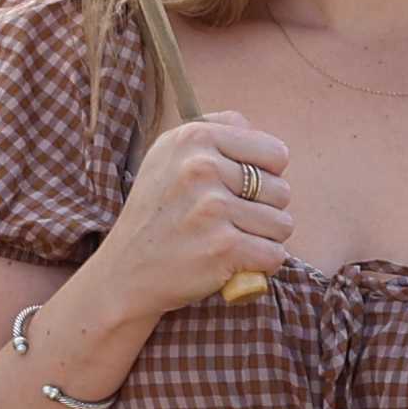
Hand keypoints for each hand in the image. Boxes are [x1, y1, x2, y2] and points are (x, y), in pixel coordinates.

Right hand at [77, 112, 296, 325]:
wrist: (124, 273)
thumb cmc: (156, 215)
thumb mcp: (168, 157)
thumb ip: (215, 134)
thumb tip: (264, 139)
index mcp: (193, 138)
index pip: (274, 152)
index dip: (265, 177)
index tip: (238, 191)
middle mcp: (201, 167)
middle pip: (281, 189)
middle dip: (264, 211)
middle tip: (228, 223)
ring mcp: (212, 208)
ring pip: (283, 224)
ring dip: (263, 240)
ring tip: (229, 241)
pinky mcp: (223, 247)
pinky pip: (275, 254)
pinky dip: (261, 265)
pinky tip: (233, 263)